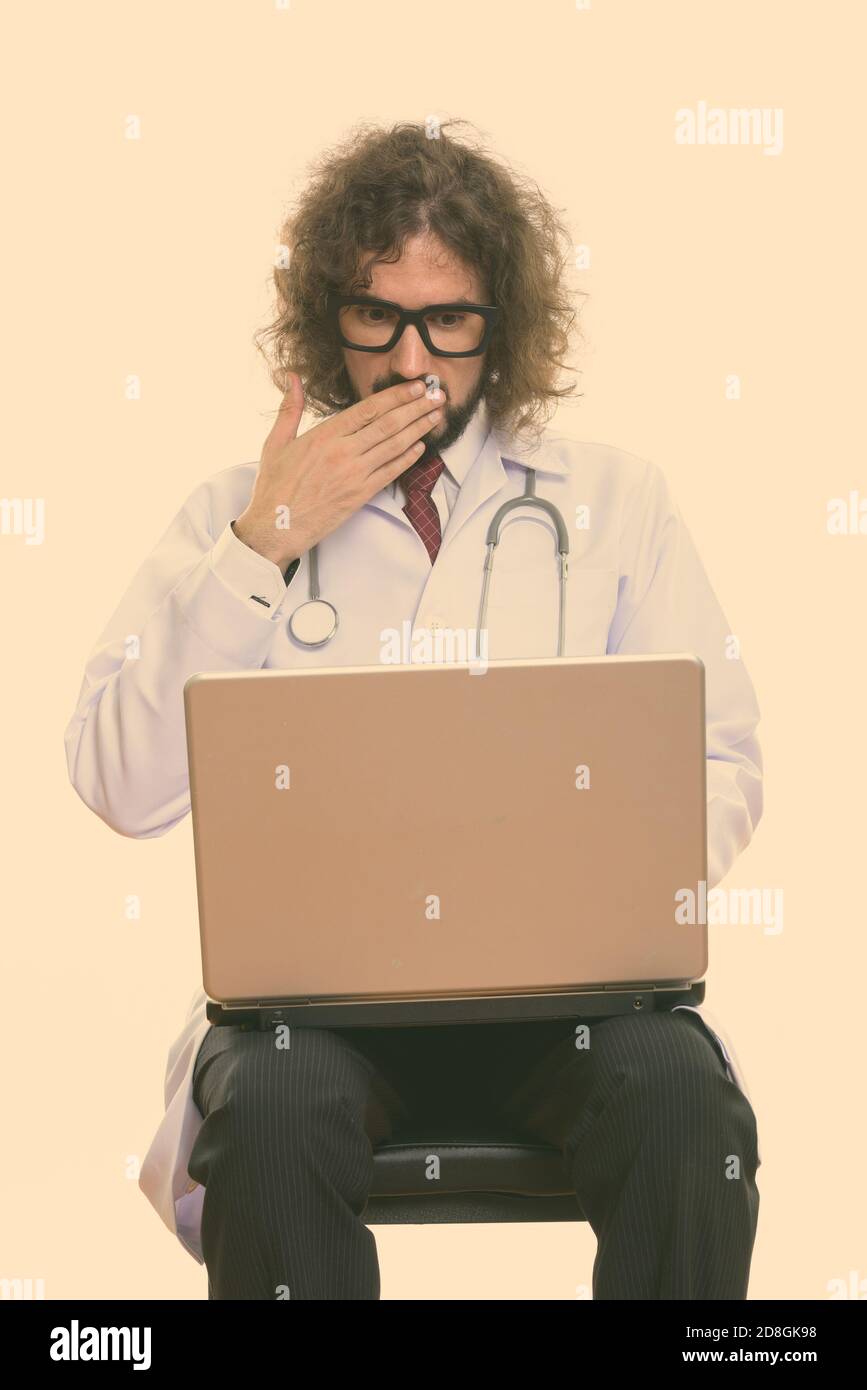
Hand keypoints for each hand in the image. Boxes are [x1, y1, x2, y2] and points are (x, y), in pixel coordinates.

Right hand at [232, 375, 442, 567]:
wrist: (275, 527)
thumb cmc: (274, 487)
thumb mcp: (276, 442)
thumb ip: (290, 408)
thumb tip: (292, 377)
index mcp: (324, 435)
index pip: (368, 409)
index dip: (395, 396)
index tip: (414, 386)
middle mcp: (343, 452)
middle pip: (388, 424)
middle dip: (415, 408)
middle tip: (436, 396)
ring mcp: (354, 475)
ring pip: (394, 446)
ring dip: (418, 429)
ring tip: (435, 416)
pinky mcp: (360, 495)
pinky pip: (390, 473)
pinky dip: (408, 458)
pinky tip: (421, 446)